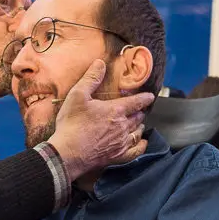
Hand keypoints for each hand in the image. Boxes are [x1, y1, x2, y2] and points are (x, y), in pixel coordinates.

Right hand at [47, 60, 155, 180]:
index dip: (144, 98)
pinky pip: (136, 151)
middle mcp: (123, 126)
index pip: (136, 102)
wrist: (68, 153)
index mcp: (115, 110)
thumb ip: (90, 79)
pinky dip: (141, 145)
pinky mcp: (118, 156)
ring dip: (139, 126)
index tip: (150, 96)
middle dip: (140, 111)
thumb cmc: (72, 124)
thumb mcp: (77, 96)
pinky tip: (141, 142)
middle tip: (139, 109)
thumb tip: (100, 63)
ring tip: (138, 123)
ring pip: (137, 132)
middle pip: (138, 117)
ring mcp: (122, 142)